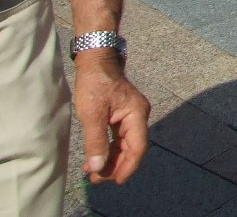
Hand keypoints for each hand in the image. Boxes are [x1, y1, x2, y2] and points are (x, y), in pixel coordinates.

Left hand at [72, 55, 150, 183]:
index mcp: (136, 114)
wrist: (96, 60)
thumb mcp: (92, 114)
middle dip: (116, 165)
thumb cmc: (95, 83)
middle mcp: (138, 116)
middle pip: (132, 147)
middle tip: (97, 179)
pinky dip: (109, 149)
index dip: (128, 166)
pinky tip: (96, 157)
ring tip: (93, 172)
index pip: (138, 147)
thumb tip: (98, 166)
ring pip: (125, 144)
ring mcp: (131, 115)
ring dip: (111, 159)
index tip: (116, 181)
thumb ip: (96, 142)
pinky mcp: (122, 114)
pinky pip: (119, 137)